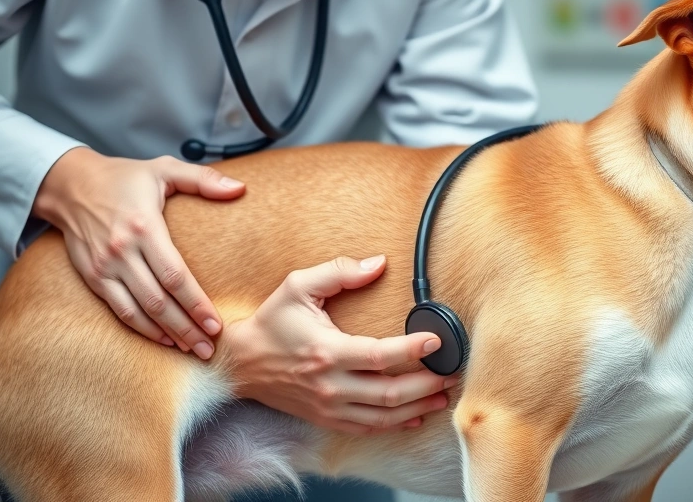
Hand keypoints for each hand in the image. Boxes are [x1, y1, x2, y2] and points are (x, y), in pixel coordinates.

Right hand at [32, 147, 245, 358]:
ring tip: (192, 350)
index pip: (174, 275)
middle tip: (210, 348)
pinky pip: (119, 311)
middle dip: (186, 328)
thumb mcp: (164, 168)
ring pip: (139, 311)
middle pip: (158, 301)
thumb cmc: (124, 177)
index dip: (196, 303)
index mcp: (143, 227)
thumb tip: (240, 189)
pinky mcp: (93, 278)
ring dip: (167, 334)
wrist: (70, 185)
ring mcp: (104, 268)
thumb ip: (203, 179)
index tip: (215, 324)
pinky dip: (142, 329)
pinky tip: (164, 339)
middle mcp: (121, 251)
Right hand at [226, 255, 457, 434]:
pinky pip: (368, 428)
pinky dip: (396, 424)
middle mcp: (330, 385)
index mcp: (326, 351)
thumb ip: (339, 271)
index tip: (437, 340)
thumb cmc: (272, 322)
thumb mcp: (298, 286)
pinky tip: (416, 415)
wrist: (240, 364)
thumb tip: (378, 263)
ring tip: (443, 394)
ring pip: (383, 417)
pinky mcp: (327, 419)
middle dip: (427, 384)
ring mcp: (329, 407)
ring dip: (418, 407)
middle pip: (390, 393)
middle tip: (452, 371)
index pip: (379, 356)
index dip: (412, 350)